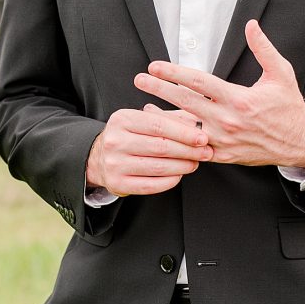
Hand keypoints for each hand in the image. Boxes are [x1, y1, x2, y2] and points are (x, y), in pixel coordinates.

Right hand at [86, 107, 212, 196]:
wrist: (98, 157)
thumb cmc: (129, 136)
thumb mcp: (142, 120)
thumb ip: (169, 118)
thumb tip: (197, 122)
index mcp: (122, 119)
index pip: (158, 125)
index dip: (184, 132)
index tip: (203, 137)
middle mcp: (115, 141)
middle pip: (160, 146)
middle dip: (188, 150)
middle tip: (206, 152)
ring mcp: (114, 164)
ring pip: (158, 167)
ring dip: (183, 166)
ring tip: (195, 163)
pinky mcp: (117, 183)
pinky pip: (151, 185)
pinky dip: (170, 181)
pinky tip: (179, 175)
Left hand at [133, 19, 304, 167]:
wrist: (300, 143)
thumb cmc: (289, 107)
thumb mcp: (281, 73)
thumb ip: (263, 48)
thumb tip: (251, 25)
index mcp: (238, 99)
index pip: (198, 83)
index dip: (174, 73)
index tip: (155, 66)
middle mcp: (227, 121)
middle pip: (184, 102)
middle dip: (158, 90)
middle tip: (139, 79)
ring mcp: (222, 141)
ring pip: (184, 129)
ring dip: (162, 118)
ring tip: (142, 107)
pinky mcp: (222, 155)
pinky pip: (193, 147)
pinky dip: (177, 139)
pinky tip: (165, 131)